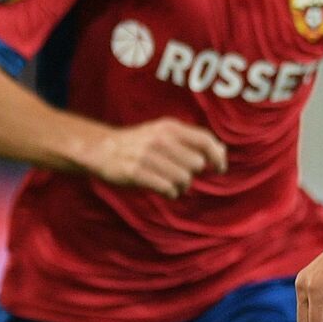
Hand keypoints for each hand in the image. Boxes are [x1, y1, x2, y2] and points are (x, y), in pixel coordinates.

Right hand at [91, 118, 225, 198]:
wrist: (101, 149)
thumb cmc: (140, 143)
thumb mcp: (164, 132)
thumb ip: (190, 139)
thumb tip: (220, 150)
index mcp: (170, 127)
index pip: (205, 140)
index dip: (218, 156)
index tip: (221, 168)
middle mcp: (160, 139)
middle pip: (196, 164)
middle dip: (193, 173)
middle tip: (181, 175)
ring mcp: (147, 156)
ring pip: (184, 179)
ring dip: (182, 186)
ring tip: (172, 184)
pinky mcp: (135, 173)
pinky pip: (168, 189)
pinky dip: (171, 193)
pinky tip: (166, 191)